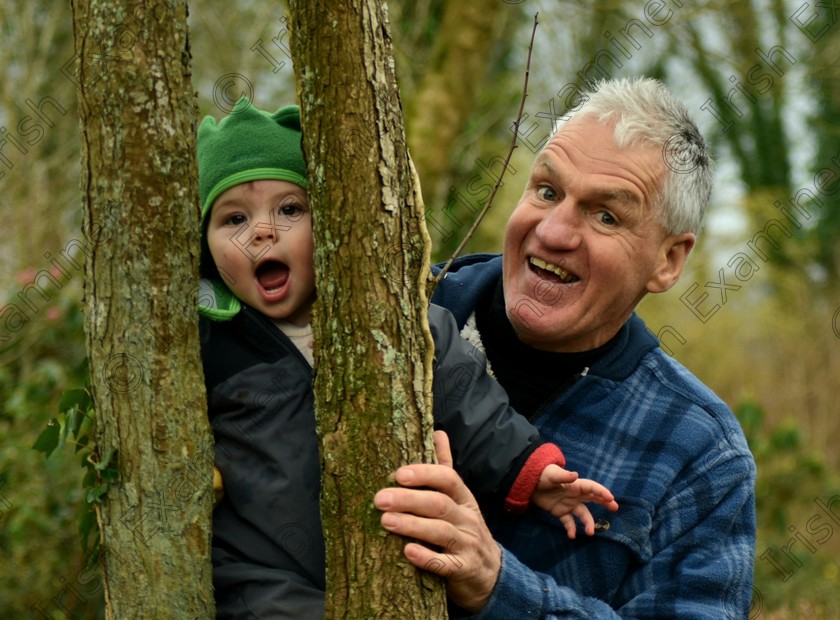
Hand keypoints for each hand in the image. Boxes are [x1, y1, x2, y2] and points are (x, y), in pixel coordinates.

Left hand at [374, 431, 500, 613]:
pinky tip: (407, 552)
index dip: (424, 474)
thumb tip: (438, 432)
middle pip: (439, 504)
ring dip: (412, 525)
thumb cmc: (464, 529)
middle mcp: (467, 518)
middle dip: (409, 500)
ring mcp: (466, 544)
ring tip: (385, 521)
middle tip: (380, 499)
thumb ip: (445, 467)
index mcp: (463, 498)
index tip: (398, 474)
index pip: (448, 478)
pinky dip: (426, 558)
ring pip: (440, 532)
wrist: (490, 573)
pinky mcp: (462, 570)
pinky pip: (445, 564)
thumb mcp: (459, 498)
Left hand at [532, 464, 618, 537]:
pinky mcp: (560, 512)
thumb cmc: (542, 475)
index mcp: (575, 485)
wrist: (529, 483)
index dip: (602, 492)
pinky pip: (568, 522)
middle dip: (604, 503)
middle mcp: (575, 495)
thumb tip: (575, 475)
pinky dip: (571, 529)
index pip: (591, 488)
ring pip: (583, 514)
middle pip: (593, 499)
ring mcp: (568, 504)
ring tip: (590, 532)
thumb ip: (563, 476)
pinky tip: (571, 536)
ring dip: (588, 523)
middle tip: (615, 509)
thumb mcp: (551, 474)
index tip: (611, 498)